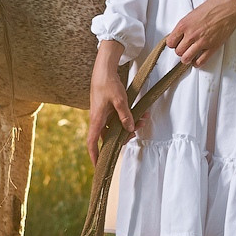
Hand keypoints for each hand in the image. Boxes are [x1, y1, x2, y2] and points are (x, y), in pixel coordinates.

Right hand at [86, 39, 139, 162]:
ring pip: (115, 128)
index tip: (98, 166)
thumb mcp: (120, 100)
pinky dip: (127, 119)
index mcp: (96, 119)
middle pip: (108, 137)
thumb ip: (125, 116)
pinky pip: (117, 120)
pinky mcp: (107, 110)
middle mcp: (98, 119)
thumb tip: (129, 129)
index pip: (92, 142)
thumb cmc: (108, 83)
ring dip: (128, 127)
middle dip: (123, 138)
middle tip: (136, 132)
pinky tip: (139, 114)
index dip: (94, 155)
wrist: (103, 69)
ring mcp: (102, 115)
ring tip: (143, 120)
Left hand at [164, 0, 235, 68]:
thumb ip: (186, 24)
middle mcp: (191, 34)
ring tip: (190, 55)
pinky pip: (200, 61)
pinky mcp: (212, 47)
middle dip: (180, 51)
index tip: (176, 43)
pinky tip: (197, 60)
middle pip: (178, 52)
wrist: (229, 7)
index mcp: (184, 24)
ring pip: (186, 59)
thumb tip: (181, 33)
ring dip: (187, 58)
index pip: (170, 42)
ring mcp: (202, 42)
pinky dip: (197, 63)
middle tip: (184, 48)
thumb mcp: (193, 12)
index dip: (173, 43)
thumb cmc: (214, 6)